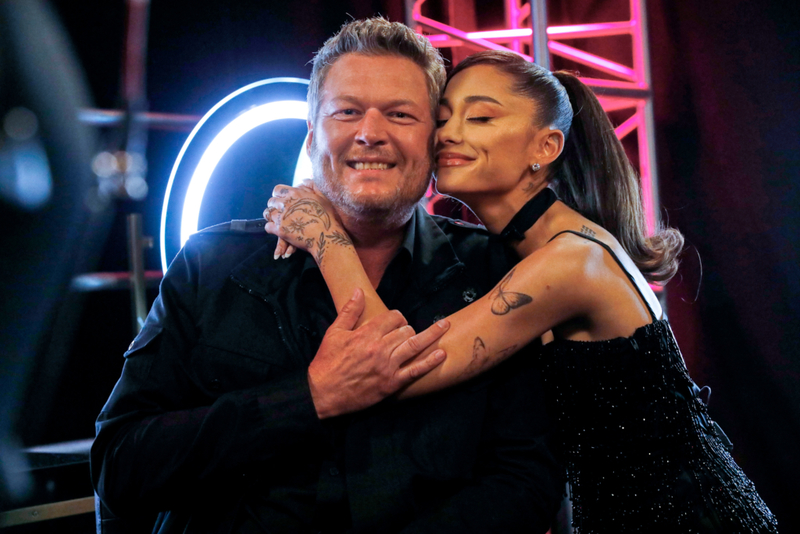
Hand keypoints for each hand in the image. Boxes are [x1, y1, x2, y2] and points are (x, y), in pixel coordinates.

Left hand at [263, 181, 352, 263]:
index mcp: (295, 194)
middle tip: (280, 212)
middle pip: (271, 201)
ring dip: (272, 217)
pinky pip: (267, 227)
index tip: (282, 200)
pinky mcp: (279, 230)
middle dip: (274, 206)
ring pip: (268, 214)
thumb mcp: (323, 197)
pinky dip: (271, 228)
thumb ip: (312, 186)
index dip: (279, 195)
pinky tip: (277, 230)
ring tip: (277, 221)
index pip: (277, 189)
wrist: (326, 236)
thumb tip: (304, 180)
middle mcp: (286, 203)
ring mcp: (281, 217)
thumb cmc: (327, 217)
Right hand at [308, 288, 449, 417]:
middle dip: (408, 327)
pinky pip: (415, 370)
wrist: (323, 393)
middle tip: (405, 331)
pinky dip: (430, 362)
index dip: (396, 316)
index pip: (392, 317)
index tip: (395, 320)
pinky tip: (441, 353)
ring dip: (432, 334)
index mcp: (366, 334)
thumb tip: (358, 291)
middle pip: (405, 329)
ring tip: (445, 326)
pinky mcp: (392, 383)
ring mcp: (387, 366)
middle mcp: (379, 348)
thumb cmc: (326, 362)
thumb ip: (349, 311)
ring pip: (414, 345)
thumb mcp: (334, 333)